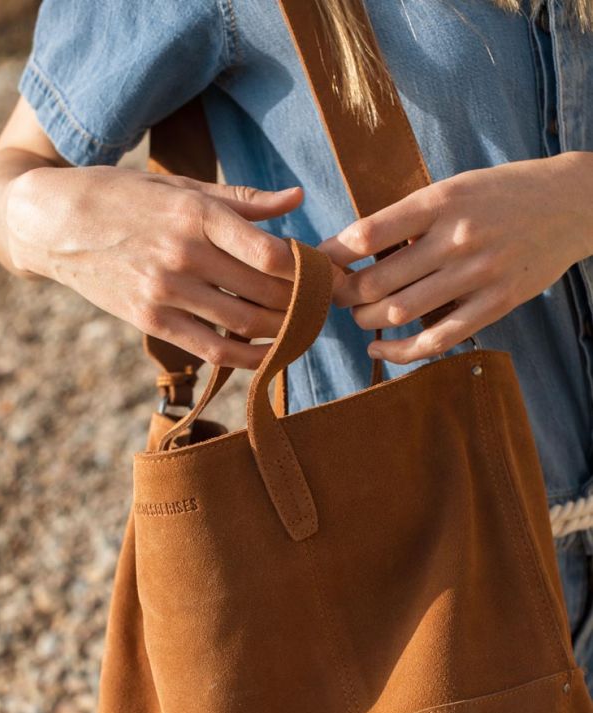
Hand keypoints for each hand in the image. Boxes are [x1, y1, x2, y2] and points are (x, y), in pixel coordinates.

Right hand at [5, 166, 303, 367]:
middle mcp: (183, 254)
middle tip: (326, 306)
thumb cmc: (123, 196)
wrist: (52, 222)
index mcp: (196, 214)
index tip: (328, 274)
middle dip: (305, 303)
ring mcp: (165, 291)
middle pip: (265, 292)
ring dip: (284, 331)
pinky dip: (248, 356)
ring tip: (306, 329)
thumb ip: (241, 199)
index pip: (271, 253)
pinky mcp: (151, 320)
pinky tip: (270, 354)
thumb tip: (297, 198)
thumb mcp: (179, 186)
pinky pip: (211, 349)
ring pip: (244, 324)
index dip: (309, 270)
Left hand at [319, 153, 592, 363]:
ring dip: (366, 322)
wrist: (572, 203)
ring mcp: (477, 274)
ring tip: (358, 317)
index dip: (333, 255)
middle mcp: (456, 238)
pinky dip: (401, 352)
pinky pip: (438, 340)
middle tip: (333, 297)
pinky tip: (380, 350)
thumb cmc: (502, 193)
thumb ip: (412, 215)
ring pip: (400, 312)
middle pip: (377, 281)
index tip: (319, 264)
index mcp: (440, 201)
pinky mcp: (495, 304)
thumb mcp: (455, 187)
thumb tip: (355, 247)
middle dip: (343, 295)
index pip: (368, 234)